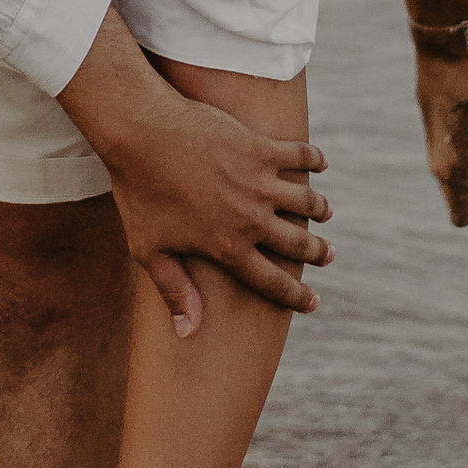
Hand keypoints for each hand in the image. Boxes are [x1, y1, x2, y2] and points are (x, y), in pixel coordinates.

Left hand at [56, 13, 329, 333]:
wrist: (140, 133)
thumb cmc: (139, 192)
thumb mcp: (149, 250)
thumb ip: (174, 291)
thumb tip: (188, 333)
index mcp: (228, 248)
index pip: (274, 283)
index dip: (298, 297)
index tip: (314, 302)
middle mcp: (251, 219)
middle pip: (298, 244)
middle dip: (318, 253)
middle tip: (328, 255)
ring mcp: (259, 182)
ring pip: (306, 202)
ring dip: (320, 209)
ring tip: (326, 212)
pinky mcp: (260, 148)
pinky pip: (300, 156)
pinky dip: (315, 160)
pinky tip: (320, 165)